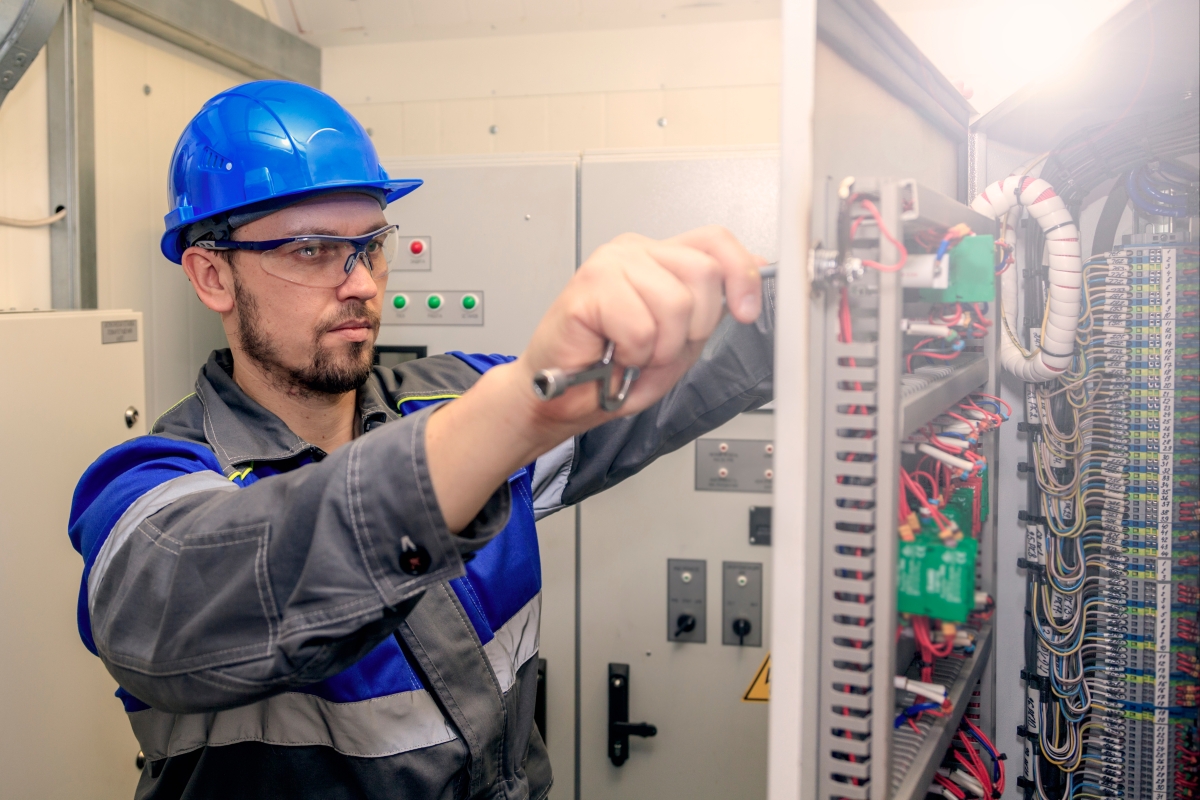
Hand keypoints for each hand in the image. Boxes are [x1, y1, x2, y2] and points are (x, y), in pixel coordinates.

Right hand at [516, 225, 766, 429]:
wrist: (556, 396)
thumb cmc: (607, 370)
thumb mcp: (678, 342)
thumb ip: (709, 308)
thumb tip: (753, 277)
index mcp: (659, 258)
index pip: (715, 241)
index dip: (742, 274)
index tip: (745, 311)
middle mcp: (636, 251)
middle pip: (704, 273)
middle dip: (693, 328)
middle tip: (659, 349)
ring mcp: (610, 263)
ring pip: (676, 303)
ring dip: (659, 348)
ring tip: (632, 355)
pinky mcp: (589, 285)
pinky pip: (642, 327)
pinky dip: (633, 355)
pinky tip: (612, 354)